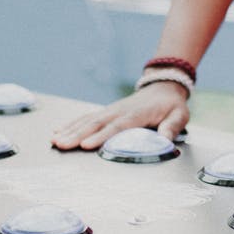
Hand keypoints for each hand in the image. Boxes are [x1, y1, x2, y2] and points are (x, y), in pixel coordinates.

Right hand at [51, 82, 189, 149]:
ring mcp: (110, 110)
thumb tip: (166, 139)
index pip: (117, 127)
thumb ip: (172, 127)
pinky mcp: (105, 112)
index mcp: (137, 115)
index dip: (101, 136)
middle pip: (95, 124)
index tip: (86, 145)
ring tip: (54, 140)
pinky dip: (70, 124)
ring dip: (69, 130)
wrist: (163, 88)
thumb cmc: (170, 106)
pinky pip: (85, 118)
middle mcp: (119, 111)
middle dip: (76, 135)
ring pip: (87, 120)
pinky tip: (58, 131)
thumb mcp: (179, 116)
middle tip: (61, 145)